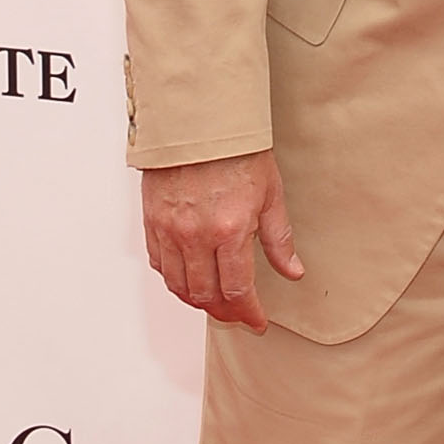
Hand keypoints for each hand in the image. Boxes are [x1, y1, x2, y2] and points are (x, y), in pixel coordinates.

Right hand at [141, 151, 303, 328]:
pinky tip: (189, 279)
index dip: (248, 313)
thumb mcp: (270, 195)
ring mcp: (169, 230)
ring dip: (198, 301)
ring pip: (179, 285)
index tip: (257, 322)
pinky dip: (174, 279)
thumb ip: (278, 240)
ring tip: (215, 303)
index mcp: (229, 230)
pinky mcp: (151, 221)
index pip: (237, 290)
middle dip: (225, 312)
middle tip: (239, 314)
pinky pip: (159, 264)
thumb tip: (292, 271)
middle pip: (206, 295)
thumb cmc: (237, 151)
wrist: (199, 121)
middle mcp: (195, 236)